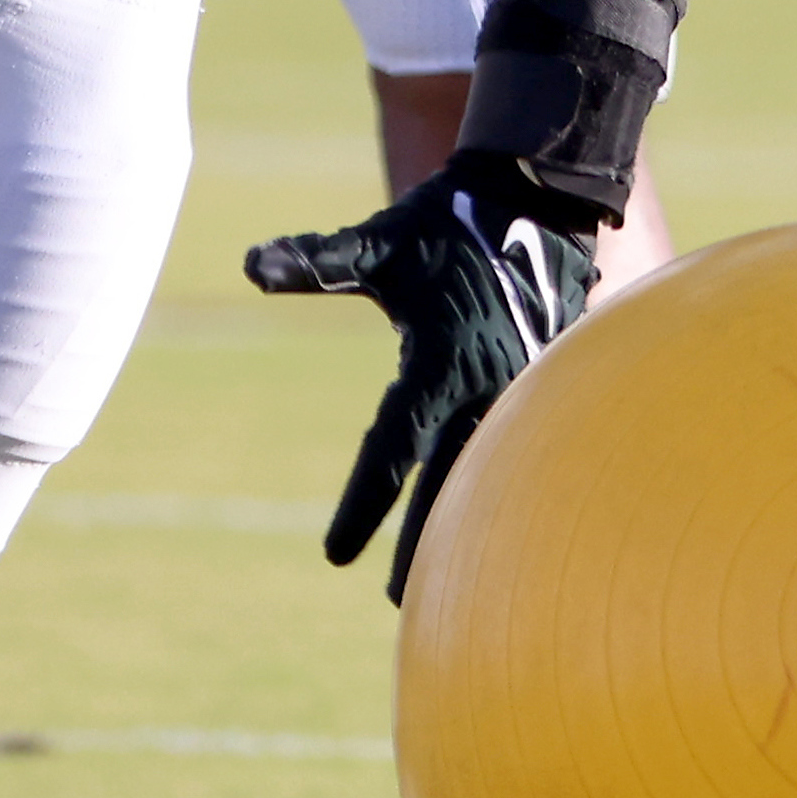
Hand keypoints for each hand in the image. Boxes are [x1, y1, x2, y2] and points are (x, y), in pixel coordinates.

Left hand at [241, 166, 597, 600]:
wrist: (537, 197)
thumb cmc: (446, 222)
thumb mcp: (377, 244)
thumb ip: (317, 262)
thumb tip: (250, 263)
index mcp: (436, 362)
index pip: (389, 450)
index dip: (361, 505)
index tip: (333, 554)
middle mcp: (483, 385)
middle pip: (448, 483)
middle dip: (424, 543)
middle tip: (397, 600)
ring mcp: (522, 388)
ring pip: (492, 469)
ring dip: (473, 519)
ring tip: (453, 572)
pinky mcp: (546, 382)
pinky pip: (525, 444)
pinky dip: (508, 482)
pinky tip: (505, 515)